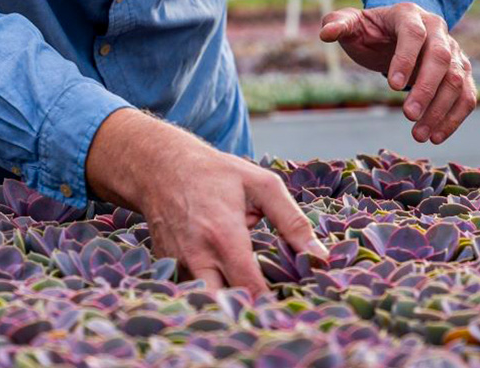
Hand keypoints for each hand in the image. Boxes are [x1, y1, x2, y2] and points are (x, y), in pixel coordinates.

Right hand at [85, 109, 326, 297]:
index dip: (272, 305)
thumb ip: (293, 221)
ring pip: (205, 301)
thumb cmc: (216, 173)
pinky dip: (208, 290)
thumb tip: (320, 257)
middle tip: (268, 307)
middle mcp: (197, 256)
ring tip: (246, 290)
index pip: (250, 290)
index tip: (290, 306)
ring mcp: (178, 264)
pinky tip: (222, 277)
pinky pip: (191, 290)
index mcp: (224, 235)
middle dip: (246, 312)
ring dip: (226, 301)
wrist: (159, 166)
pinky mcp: (168, 267)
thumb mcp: (260, 185)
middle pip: (223, 308)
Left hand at [319, 2, 476, 144]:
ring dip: (440, 109)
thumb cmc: (369, 31)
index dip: (405, 59)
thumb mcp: (351, 24)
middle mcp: (437, 29)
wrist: (392, 34)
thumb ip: (337, 24)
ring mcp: (454, 50)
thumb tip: (326, 33)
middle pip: (440, 57)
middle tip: (408, 116)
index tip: (392, 87)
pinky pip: (467, 95)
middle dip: (425, 89)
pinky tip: (436, 136)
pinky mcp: (462, 71)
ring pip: (456, 79)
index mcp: (409, 14)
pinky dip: (455, 117)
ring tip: (419, 135)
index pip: (413, 34)